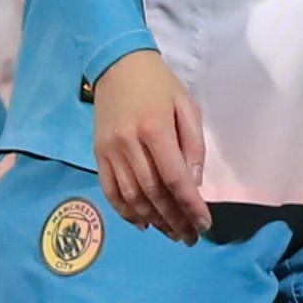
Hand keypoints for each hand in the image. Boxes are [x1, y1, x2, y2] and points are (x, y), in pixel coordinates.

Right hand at [89, 49, 212, 240]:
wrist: (117, 64)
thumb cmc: (159, 85)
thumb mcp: (187, 106)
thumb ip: (193, 145)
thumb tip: (194, 183)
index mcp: (155, 129)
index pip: (175, 178)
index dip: (190, 205)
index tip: (204, 224)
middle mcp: (129, 143)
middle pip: (153, 192)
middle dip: (174, 219)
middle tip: (189, 237)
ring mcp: (110, 150)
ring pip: (132, 196)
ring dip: (153, 220)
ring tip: (171, 234)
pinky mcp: (98, 153)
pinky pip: (110, 190)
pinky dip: (126, 211)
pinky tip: (142, 223)